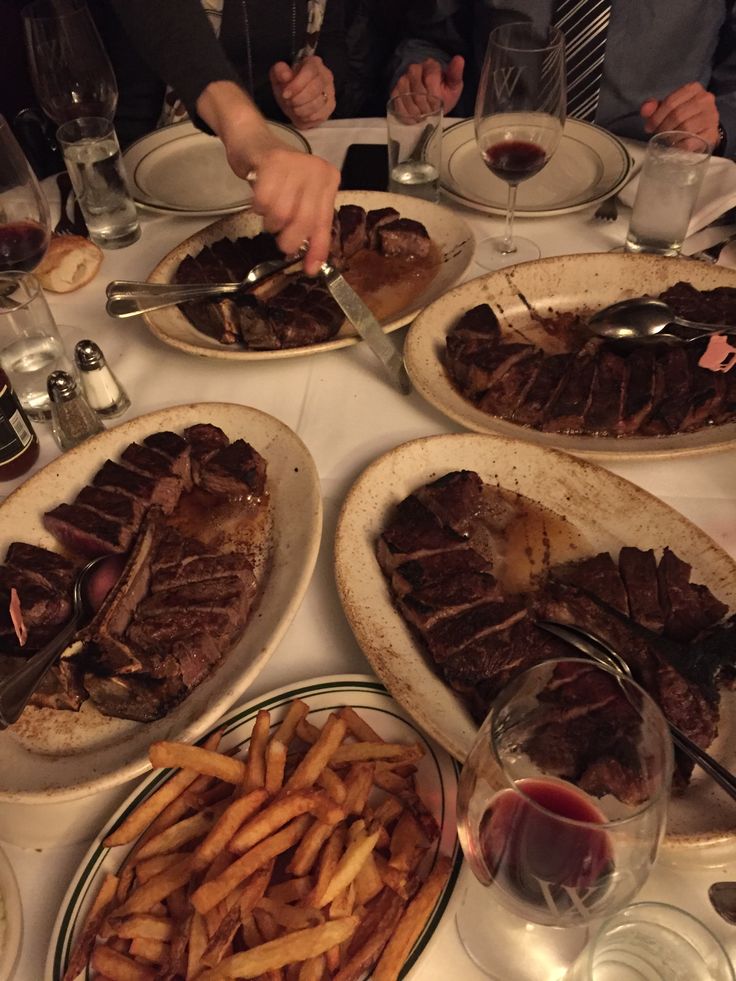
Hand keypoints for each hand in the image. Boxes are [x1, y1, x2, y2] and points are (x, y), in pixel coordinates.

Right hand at [197, 82, 338, 273]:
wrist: (253, 143)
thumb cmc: (278, 178)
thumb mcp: (300, 201)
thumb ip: (309, 229)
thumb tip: (312, 265)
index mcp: (329, 180)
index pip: (324, 222)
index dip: (317, 249)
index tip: (310, 270)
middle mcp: (317, 170)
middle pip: (303, 222)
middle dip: (289, 240)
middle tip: (281, 241)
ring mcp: (296, 164)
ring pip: (282, 214)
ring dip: (270, 222)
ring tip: (269, 212)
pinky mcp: (273, 161)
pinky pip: (263, 203)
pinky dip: (258, 207)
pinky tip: (259, 198)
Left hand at [270, 56, 335, 128]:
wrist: (294, 99)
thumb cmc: (288, 85)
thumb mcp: (278, 75)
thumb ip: (279, 71)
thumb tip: (285, 76)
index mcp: (313, 63)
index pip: (309, 72)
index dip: (297, 85)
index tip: (285, 94)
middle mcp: (325, 75)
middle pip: (314, 89)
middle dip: (298, 99)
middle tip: (288, 102)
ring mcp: (330, 91)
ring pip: (317, 103)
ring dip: (301, 109)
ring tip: (293, 108)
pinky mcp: (330, 106)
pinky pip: (320, 114)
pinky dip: (307, 117)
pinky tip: (301, 114)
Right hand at [391, 55, 464, 117]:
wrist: (432, 104)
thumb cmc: (443, 94)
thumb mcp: (453, 86)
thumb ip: (455, 74)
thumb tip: (459, 59)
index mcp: (431, 65)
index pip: (431, 77)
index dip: (434, 94)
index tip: (438, 104)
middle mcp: (415, 69)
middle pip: (416, 85)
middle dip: (424, 103)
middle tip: (429, 113)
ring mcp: (403, 80)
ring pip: (405, 93)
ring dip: (414, 109)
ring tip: (421, 117)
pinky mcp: (395, 91)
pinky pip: (396, 100)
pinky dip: (404, 112)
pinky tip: (412, 119)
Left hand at [641, 82, 719, 148]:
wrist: (703, 130)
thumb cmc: (683, 117)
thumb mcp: (668, 109)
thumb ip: (654, 108)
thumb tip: (645, 110)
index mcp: (693, 89)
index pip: (671, 102)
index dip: (656, 117)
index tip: (649, 127)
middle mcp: (705, 99)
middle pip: (677, 115)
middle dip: (663, 127)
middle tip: (657, 135)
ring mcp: (711, 116)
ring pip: (685, 128)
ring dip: (671, 137)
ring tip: (666, 140)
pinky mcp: (711, 133)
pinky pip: (690, 142)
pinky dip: (679, 146)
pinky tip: (675, 146)